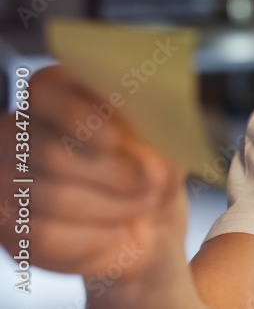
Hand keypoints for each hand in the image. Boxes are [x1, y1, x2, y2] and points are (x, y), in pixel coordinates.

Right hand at [0, 65, 190, 297]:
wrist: (148, 218)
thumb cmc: (153, 164)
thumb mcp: (164, 138)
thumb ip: (153, 130)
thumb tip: (144, 155)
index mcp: (59, 91)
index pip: (47, 91)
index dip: (76, 115)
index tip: (114, 139)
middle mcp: (20, 130)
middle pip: (51, 154)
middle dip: (114, 174)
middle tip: (152, 183)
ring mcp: (8, 179)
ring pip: (53, 198)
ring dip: (113, 207)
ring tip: (143, 204)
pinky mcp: (11, 227)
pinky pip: (47, 237)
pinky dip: (94, 237)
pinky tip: (116, 229)